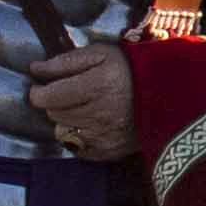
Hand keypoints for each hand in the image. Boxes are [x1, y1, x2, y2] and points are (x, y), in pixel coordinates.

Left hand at [28, 42, 139, 161]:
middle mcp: (99, 115)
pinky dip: (79, 138)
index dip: (39, 92)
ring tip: (83, 110)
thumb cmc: (131, 69)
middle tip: (69, 95)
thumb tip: (35, 69)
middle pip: (54, 114)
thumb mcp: (101, 54)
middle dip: (56, 104)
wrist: (169, 93)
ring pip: (63, 132)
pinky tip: (92, 126)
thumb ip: (66, 61)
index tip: (42, 87)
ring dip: (67, 121)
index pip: (48, 97)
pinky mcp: (111, 152)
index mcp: (96, 86)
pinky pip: (78, 149)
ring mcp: (105, 136)